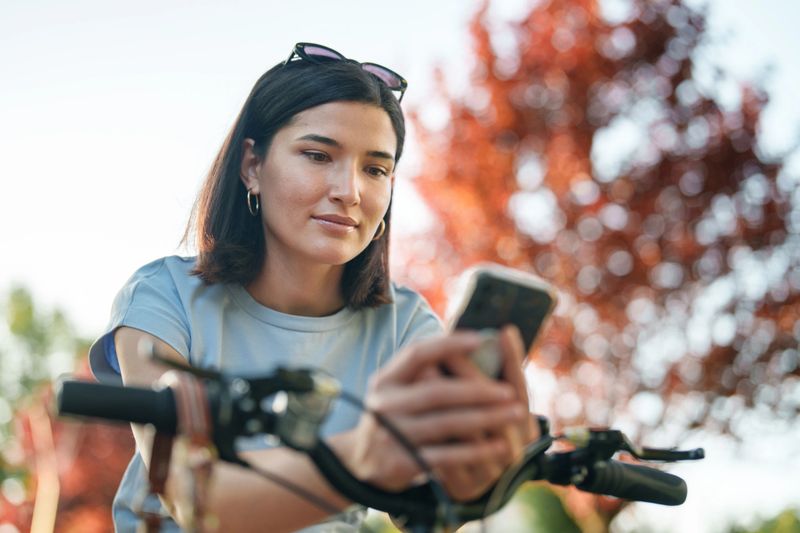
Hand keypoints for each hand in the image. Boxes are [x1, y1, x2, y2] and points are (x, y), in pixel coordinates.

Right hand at [342, 332, 525, 494]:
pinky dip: (475, 451)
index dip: (448, 344)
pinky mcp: (402, 463)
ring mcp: (392, 434)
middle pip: (437, 392)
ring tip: (514, 414)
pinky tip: (498, 445)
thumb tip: (471, 342)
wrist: (359, 464)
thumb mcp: (395, 389)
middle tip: (508, 391)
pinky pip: (446, 455)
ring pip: (446, 423)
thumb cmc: (392, 417)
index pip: (417, 354)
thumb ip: (422, 371)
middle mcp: (385, 404)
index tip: (480, 339)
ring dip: (485, 418)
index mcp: (386, 379)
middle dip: (477, 389)